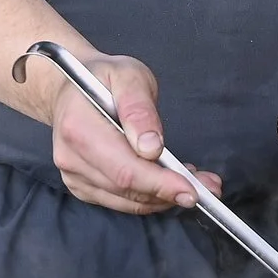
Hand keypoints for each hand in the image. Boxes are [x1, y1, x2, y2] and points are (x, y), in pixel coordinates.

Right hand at [45, 54, 217, 214]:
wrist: (71, 87)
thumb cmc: (103, 77)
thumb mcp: (128, 75)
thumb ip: (139, 108)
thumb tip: (151, 147)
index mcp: (79, 128)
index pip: (124, 169)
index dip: (160, 184)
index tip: (191, 189)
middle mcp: (71, 157)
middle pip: (127, 189)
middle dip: (170, 192)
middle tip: (206, 187)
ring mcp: (74, 176)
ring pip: (127, 201)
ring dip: (164, 197)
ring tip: (193, 180)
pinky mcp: (82, 187)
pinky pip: (121, 202)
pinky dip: (149, 197)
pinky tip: (167, 181)